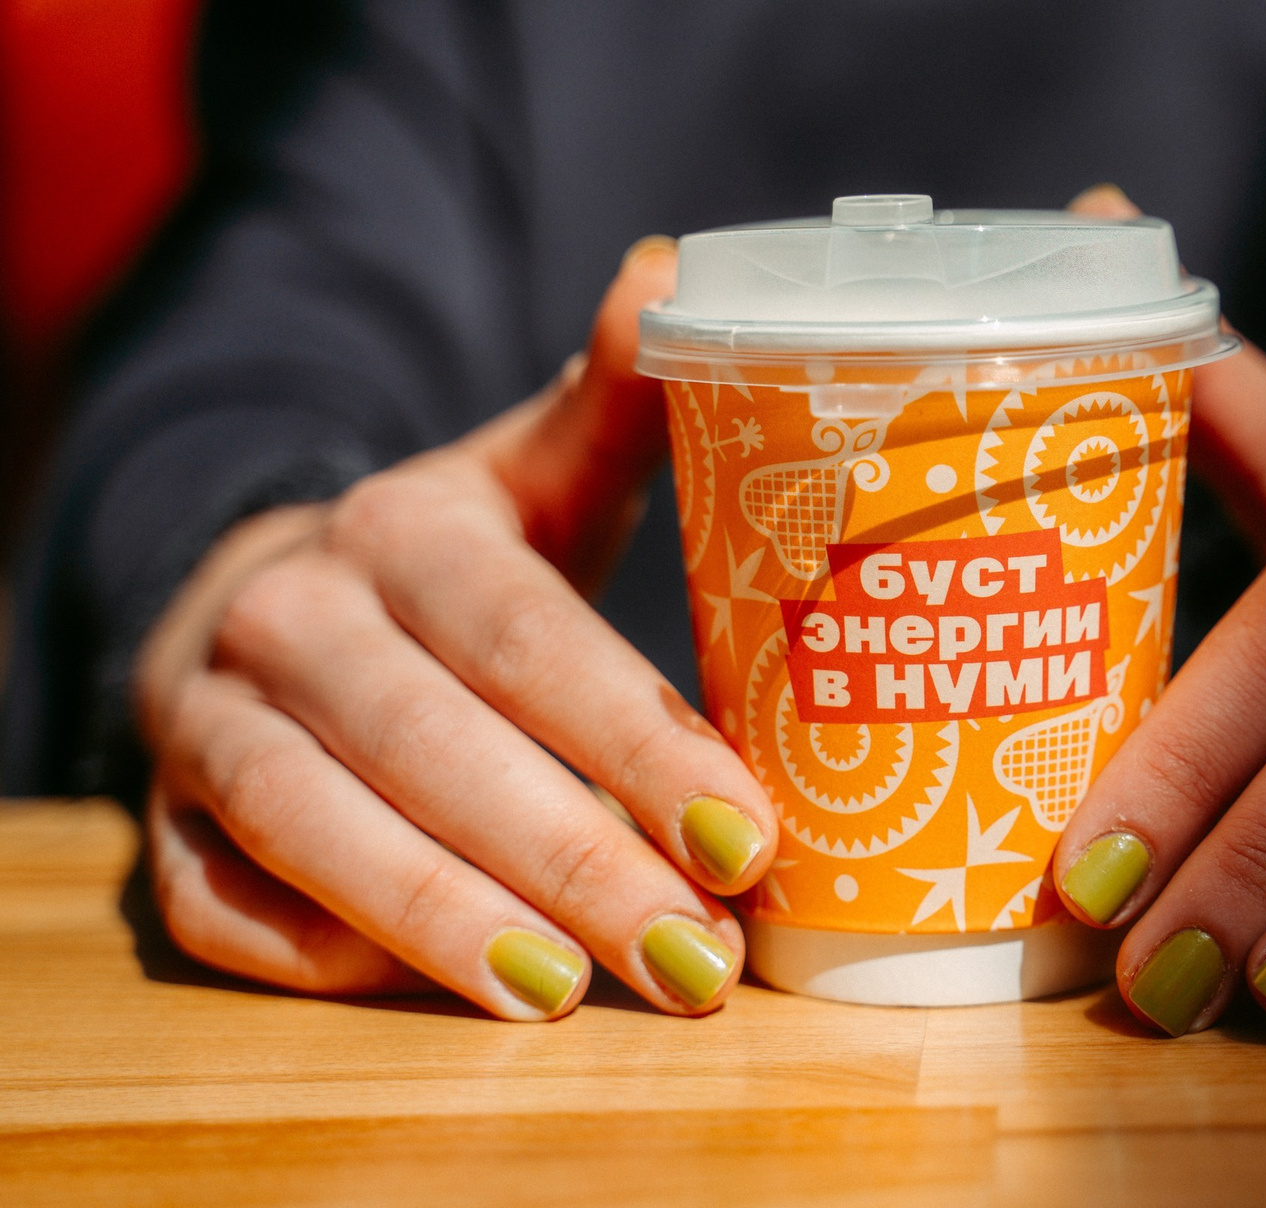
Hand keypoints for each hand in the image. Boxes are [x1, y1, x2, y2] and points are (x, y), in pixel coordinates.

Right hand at [136, 237, 779, 1020]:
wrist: (272, 595)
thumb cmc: (452, 565)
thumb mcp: (529, 477)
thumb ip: (611, 405)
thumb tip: (674, 271)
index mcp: (400, 529)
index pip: (526, 639)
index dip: (635, 742)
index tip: (746, 838)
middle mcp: (289, 617)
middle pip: (429, 746)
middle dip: (570, 862)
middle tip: (692, 959)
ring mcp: (208, 721)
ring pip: (310, 827)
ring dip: (441, 923)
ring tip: (569, 998)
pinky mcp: (165, 820)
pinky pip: (213, 904)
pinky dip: (311, 955)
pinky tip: (429, 993)